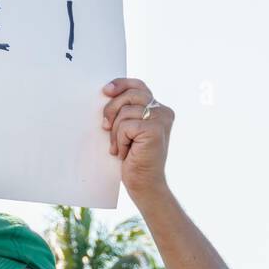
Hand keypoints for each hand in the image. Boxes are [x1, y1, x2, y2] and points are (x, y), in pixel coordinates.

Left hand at [101, 77, 171, 198]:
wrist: (144, 184)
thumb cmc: (133, 158)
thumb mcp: (128, 129)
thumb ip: (125, 111)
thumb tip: (106, 94)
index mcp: (158, 108)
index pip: (138, 85)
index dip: (121, 84)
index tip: (106, 91)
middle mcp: (163, 111)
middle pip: (129, 95)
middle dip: (111, 110)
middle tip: (105, 127)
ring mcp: (161, 119)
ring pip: (125, 112)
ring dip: (115, 133)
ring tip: (120, 148)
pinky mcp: (156, 130)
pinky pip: (126, 126)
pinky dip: (119, 141)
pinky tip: (125, 153)